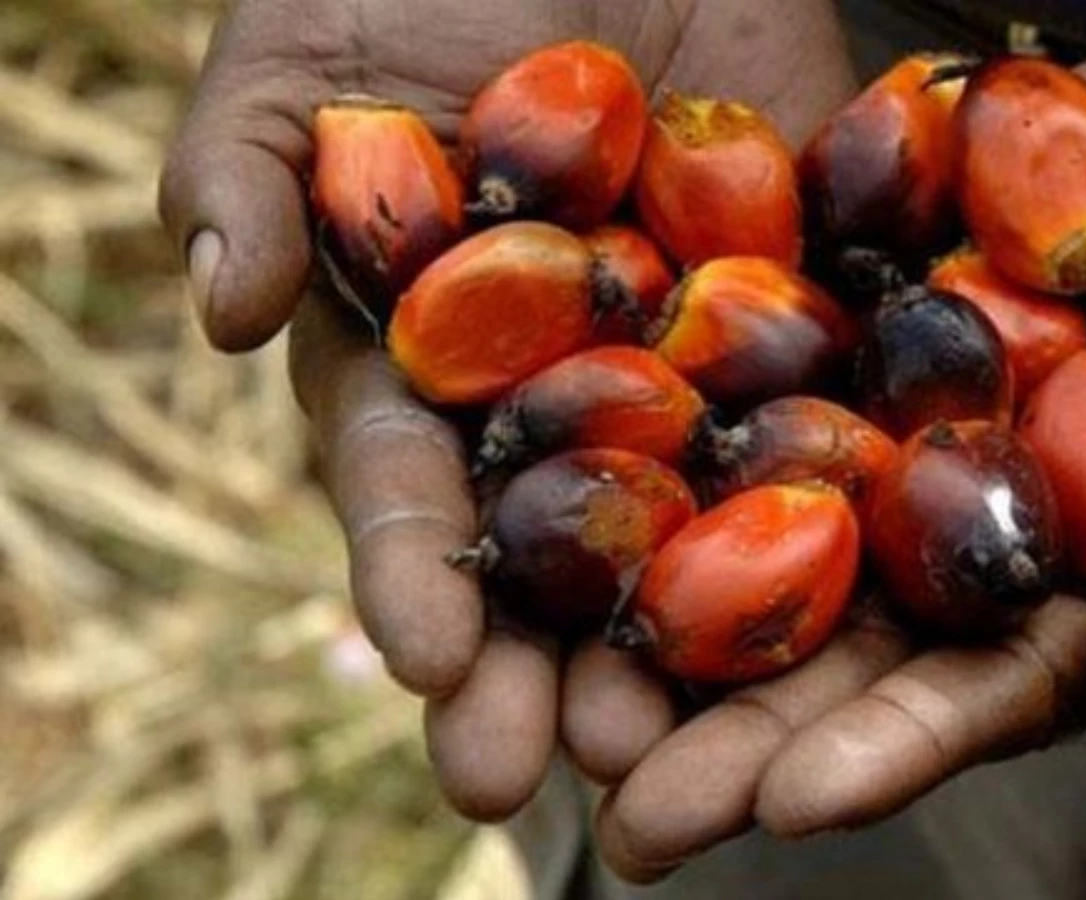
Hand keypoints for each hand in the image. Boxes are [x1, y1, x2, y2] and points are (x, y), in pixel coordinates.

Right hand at [159, 0, 856, 820]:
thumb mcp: (303, 58)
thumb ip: (245, 174)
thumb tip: (216, 307)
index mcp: (427, 362)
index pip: (409, 486)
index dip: (413, 573)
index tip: (429, 662)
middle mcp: (557, 394)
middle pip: (549, 552)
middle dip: (539, 666)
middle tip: (545, 773)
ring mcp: (687, 365)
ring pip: (690, 523)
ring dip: (685, 638)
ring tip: (688, 740)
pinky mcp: (805, 315)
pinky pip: (830, 410)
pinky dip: (841, 495)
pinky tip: (854, 586)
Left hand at [589, 17, 1085, 879]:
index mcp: (1068, 586)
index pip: (978, 690)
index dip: (893, 749)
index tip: (794, 804)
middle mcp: (959, 532)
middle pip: (843, 649)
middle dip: (741, 737)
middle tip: (634, 812)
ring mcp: (889, 432)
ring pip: (765, 540)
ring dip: (665, 621)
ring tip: (563, 700)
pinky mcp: (840, 331)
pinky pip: (745, 383)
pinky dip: (661, 439)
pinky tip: (568, 487)